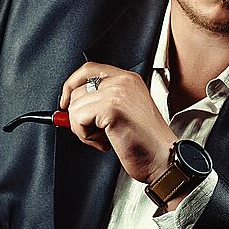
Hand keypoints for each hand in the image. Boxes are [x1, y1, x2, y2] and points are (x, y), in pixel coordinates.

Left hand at [59, 62, 177, 184]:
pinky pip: (77, 119)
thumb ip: (102, 102)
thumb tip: (70, 105)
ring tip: (105, 138)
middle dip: (78, 116)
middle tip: (97, 132)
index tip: (65, 102)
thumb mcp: (126, 112)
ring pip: (74, 106)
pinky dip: (85, 135)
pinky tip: (105, 142)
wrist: (163, 159)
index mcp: (128, 79)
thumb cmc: (148, 143)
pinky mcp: (110, 108)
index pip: (89, 69)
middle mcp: (123, 81)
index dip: (72, 84)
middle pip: (77, 90)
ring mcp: (117, 92)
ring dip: (83, 129)